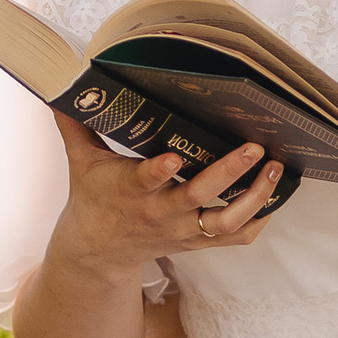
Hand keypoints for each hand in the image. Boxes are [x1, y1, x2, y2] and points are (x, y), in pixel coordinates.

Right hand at [44, 115, 286, 280]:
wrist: (98, 252)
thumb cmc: (93, 197)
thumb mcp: (81, 161)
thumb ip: (75, 123)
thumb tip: (61, 85)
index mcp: (131, 190)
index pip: (146, 180)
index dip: (159, 171)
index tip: (173, 157)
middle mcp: (161, 212)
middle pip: (198, 197)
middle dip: (228, 173)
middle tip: (253, 147)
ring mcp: (183, 229)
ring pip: (225, 221)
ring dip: (255, 197)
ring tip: (275, 168)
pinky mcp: (198, 241)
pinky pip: (235, 237)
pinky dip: (259, 220)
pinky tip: (276, 194)